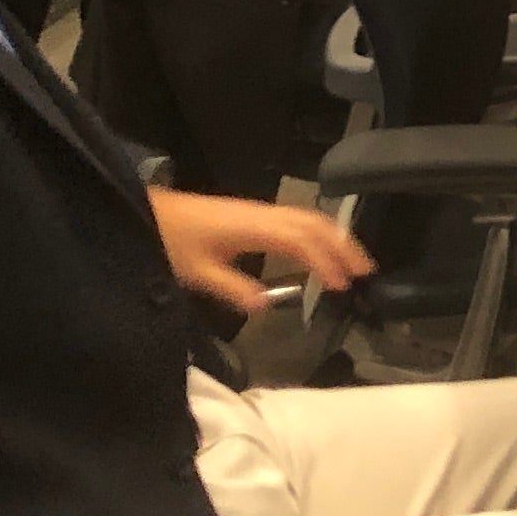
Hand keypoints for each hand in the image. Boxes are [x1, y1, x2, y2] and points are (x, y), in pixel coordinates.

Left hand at [154, 185, 371, 311]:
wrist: (150, 213)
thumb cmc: (172, 242)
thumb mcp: (197, 272)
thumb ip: (233, 288)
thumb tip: (267, 304)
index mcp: (253, 227)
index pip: (301, 241)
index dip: (325, 261)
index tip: (342, 285)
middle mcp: (262, 214)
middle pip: (314, 223)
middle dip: (343, 244)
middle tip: (366, 271)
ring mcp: (259, 211)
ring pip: (309, 217)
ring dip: (335, 236)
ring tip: (353, 261)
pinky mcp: (254, 214)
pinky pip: (297, 219)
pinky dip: (318, 233)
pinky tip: (321, 250)